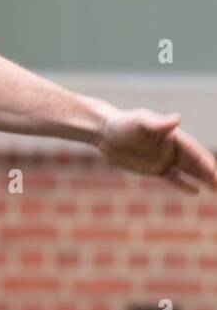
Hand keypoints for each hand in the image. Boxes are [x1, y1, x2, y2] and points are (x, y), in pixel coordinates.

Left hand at [94, 108, 216, 193]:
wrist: (104, 132)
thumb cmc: (122, 123)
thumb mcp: (140, 122)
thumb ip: (159, 123)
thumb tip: (178, 118)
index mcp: (173, 137)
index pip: (193, 151)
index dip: (204, 162)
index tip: (215, 173)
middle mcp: (172, 148)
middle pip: (195, 162)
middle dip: (209, 172)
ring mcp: (164, 158)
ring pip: (188, 171)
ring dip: (202, 178)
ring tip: (216, 188)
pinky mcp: (154, 168)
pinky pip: (173, 177)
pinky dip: (184, 184)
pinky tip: (196, 191)